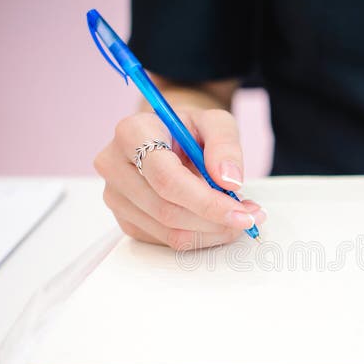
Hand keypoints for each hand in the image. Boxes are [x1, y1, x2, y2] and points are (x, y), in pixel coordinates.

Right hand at [94, 108, 265, 249]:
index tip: (240, 211)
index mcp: (131, 133)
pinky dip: (200, 237)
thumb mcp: (215, 123)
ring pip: (168, 231)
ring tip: (238, 216)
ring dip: (211, 232)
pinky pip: (167, 241)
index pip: (166, 178)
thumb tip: (229, 180)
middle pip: (166, 210)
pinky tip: (217, 221)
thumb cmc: (189, 129)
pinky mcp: (126, 220)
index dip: (206, 201)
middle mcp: (114, 165)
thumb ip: (225, 144)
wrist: (170, 139)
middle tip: (249, 217)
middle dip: (214, 220)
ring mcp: (116, 197)